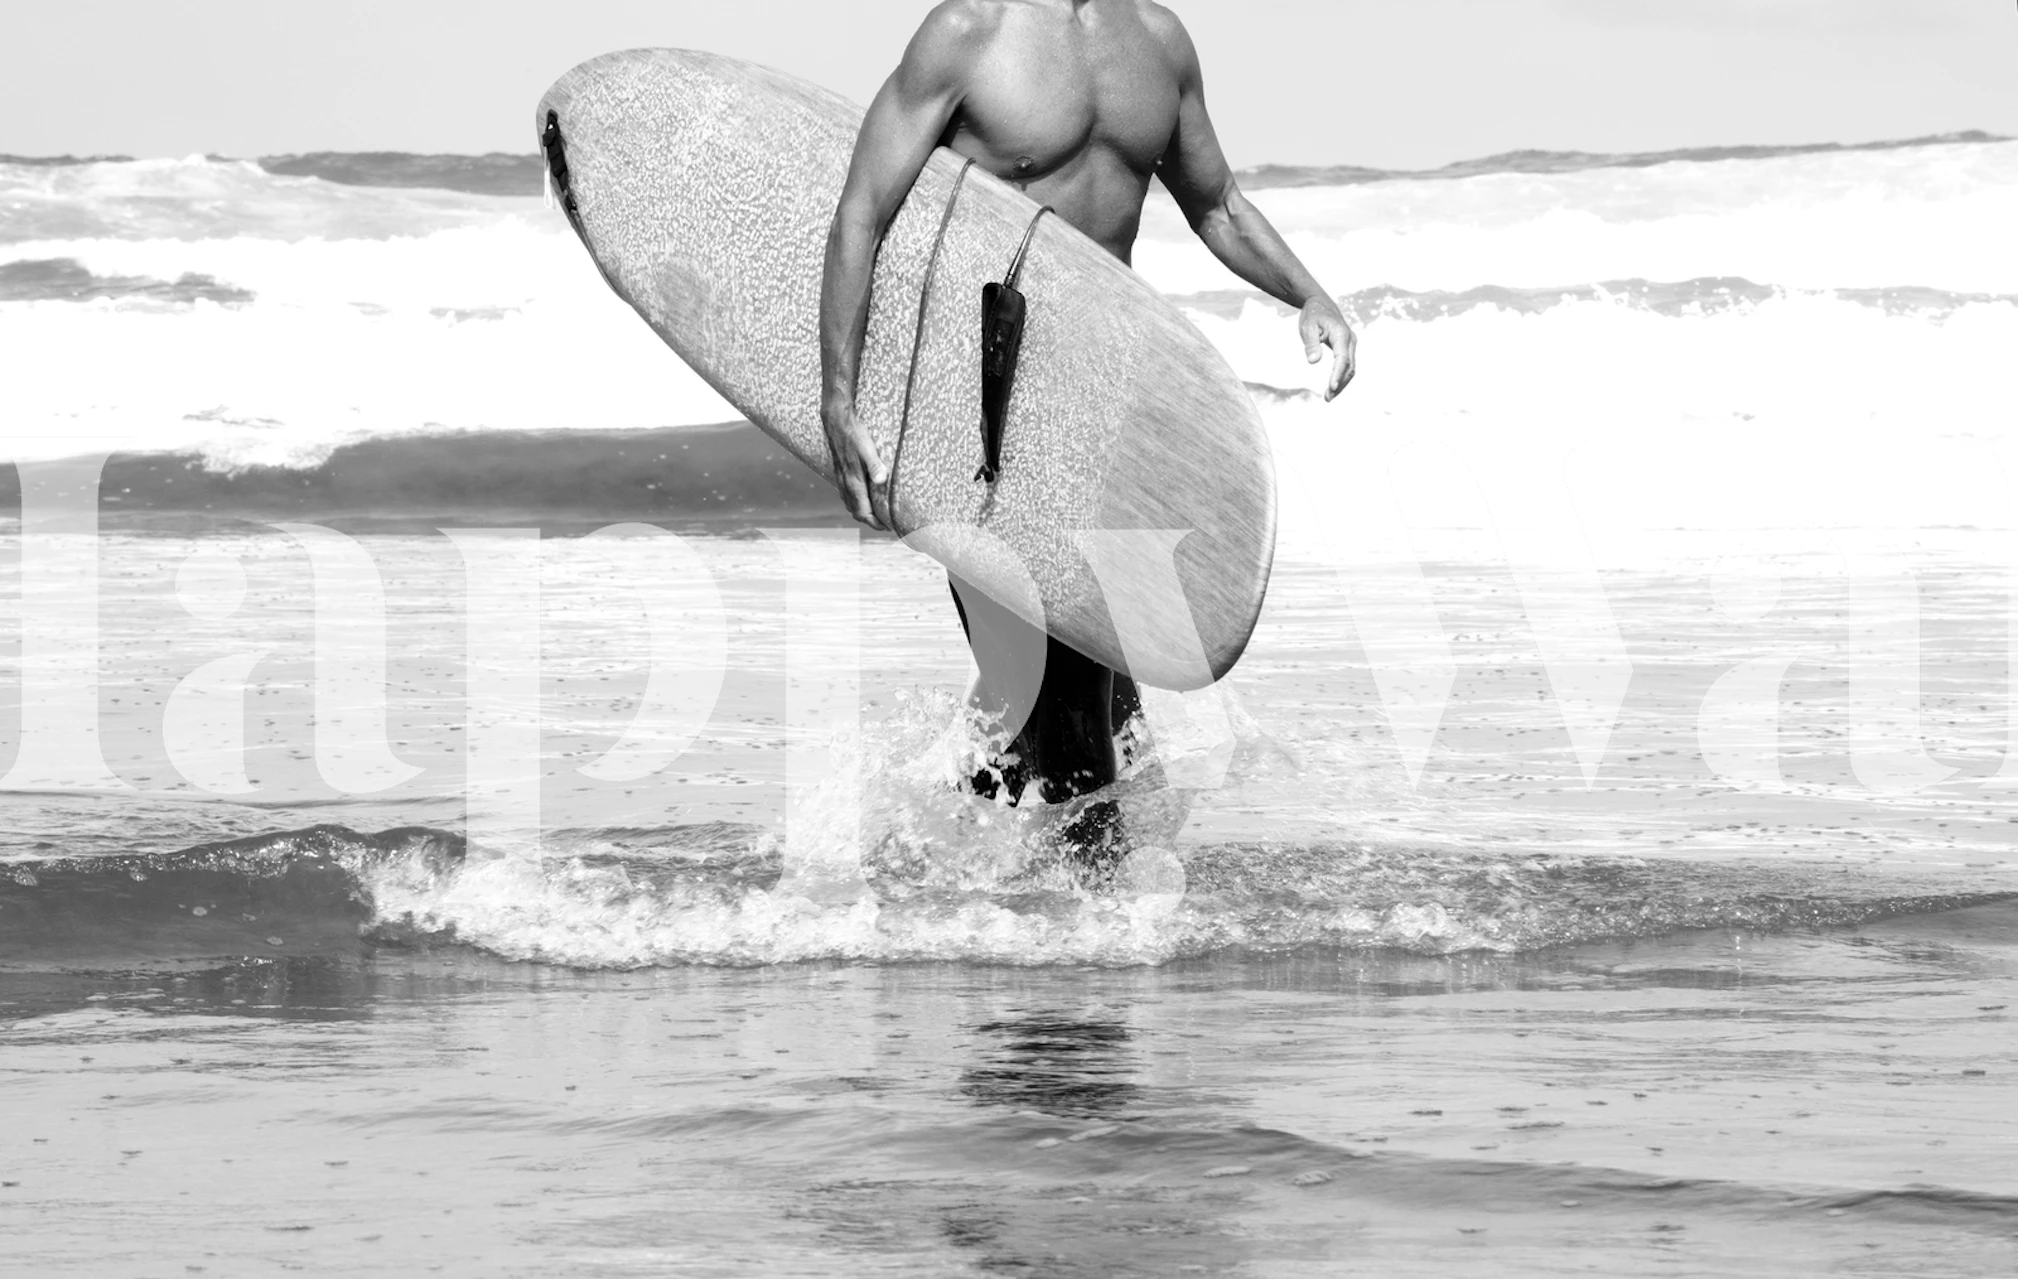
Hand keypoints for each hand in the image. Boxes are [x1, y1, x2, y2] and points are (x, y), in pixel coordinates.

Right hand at [821, 396, 890, 529]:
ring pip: (850, 504)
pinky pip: (846, 495)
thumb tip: (882, 480)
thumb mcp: (868, 448)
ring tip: (876, 515)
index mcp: (853, 481)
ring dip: (862, 513)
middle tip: (885, 524)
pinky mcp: (840, 472)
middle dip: (870, 521)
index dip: (875, 523)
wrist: (836, 420)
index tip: (887, 527)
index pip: (863, 512)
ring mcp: (841, 478)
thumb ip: (875, 465)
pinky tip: (862, 498)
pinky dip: (855, 503)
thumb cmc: (854, 433)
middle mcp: (845, 483)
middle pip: (856, 512)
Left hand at [1299, 297, 1356, 399]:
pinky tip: (1332, 388)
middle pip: (1349, 367)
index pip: (1342, 359)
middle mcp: (1350, 340)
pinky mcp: (1347, 348)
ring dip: (1341, 383)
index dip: (1337, 374)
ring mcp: (1350, 344)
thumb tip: (1313, 361)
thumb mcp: (1307, 327)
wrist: (1320, 304)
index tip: (1332, 387)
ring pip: (1350, 368)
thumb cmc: (1312, 315)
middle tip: (1327, 398)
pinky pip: (1347, 365)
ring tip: (1328, 397)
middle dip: (1339, 383)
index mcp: (1341, 334)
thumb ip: (1311, 344)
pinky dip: (1341, 377)